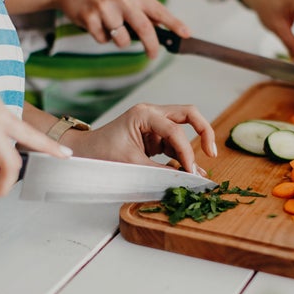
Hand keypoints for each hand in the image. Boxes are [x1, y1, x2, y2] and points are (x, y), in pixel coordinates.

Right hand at [51, 0, 190, 57]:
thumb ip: (141, 8)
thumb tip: (159, 29)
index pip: (159, 10)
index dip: (174, 24)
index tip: (186, 34)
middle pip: (145, 29)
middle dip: (152, 46)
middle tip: (152, 55)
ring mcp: (105, 8)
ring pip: (123, 40)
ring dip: (121, 41)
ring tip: (111, 28)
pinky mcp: (90, 18)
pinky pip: (103, 40)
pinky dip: (102, 38)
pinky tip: (96, 24)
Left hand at [61, 103, 216, 173]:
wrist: (81, 155)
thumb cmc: (100, 154)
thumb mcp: (131, 165)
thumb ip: (161, 172)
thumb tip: (186, 179)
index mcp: (144, 113)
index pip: (175, 130)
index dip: (187, 152)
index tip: (191, 172)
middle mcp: (152, 114)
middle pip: (189, 114)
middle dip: (204, 131)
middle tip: (212, 152)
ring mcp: (153, 125)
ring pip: (183, 130)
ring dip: (191, 150)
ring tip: (197, 173)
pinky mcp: (153, 138)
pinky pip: (174, 145)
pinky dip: (182, 157)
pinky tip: (188, 172)